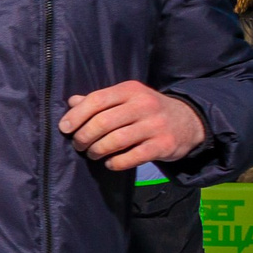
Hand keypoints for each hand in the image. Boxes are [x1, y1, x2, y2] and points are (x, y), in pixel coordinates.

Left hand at [59, 82, 209, 172]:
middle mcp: (143, 105)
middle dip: (84, 136)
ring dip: (96, 151)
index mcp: (130, 90)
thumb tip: (72, 101)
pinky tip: (110, 162)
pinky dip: (115, 163)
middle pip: (103, 122)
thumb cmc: (148, 110)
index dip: (76, 115)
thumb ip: (100, 100)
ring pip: (115, 141)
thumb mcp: (127, 98)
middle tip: (78, 144)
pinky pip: (131, 158)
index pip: (97, 100)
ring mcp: (155, 125)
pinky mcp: (163, 145)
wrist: (188, 121)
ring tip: (92, 153)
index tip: (64, 128)